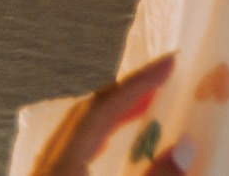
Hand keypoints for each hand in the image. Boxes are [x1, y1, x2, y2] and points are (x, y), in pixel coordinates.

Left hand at [26, 55, 179, 175]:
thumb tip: (185, 146)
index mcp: (61, 167)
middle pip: (84, 113)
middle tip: (161, 78)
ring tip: (144, 105)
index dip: (137, 83)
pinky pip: (70, 147)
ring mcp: (43, 173)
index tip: (168, 64)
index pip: (100, 110)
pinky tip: (111, 141)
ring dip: (111, 111)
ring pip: (74, 130)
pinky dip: (96, 133)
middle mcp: (46, 166)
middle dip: (125, 91)